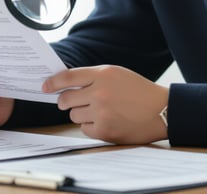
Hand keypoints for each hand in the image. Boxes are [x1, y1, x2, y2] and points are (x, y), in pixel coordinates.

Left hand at [43, 65, 167, 143]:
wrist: (161, 110)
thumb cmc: (138, 90)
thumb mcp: (116, 74)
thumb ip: (92, 77)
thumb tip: (65, 85)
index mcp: (103, 74)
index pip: (68, 77)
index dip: (52, 83)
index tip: (45, 87)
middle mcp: (100, 92)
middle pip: (66, 99)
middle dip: (65, 101)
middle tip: (70, 102)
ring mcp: (102, 113)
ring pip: (74, 115)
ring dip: (81, 114)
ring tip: (98, 111)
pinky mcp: (105, 131)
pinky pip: (84, 129)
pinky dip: (90, 126)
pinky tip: (104, 121)